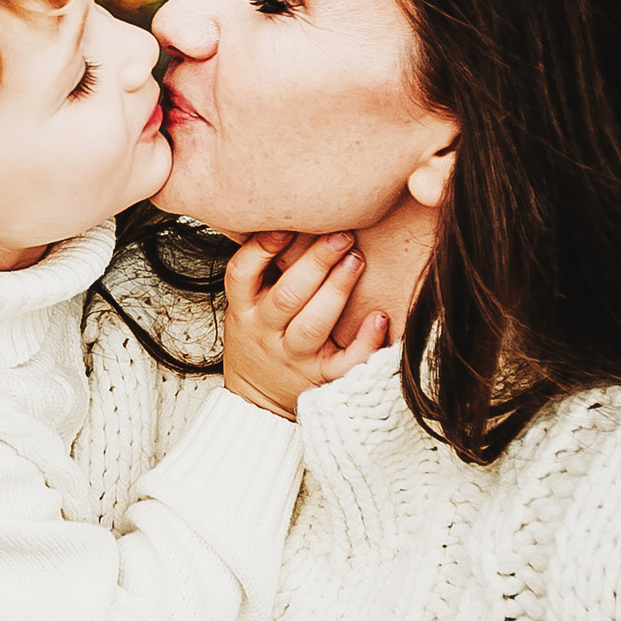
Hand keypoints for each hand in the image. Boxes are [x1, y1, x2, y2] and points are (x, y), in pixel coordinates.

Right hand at [219, 231, 390, 420]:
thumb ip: (262, 271)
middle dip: (315, 262)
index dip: (260, 248)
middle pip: (287, 296)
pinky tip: (378, 317)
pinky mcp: (321, 378)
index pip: (241, 275)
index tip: (285, 225)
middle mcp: (266, 333)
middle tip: (341, 235)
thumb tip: (290, 217)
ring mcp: (294, 357)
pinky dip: (364, 341)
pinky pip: (345, 362)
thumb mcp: (245, 307)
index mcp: (245, 311)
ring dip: (336, 290)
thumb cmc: (259, 341)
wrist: (257, 403)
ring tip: (356, 260)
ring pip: (313, 324)